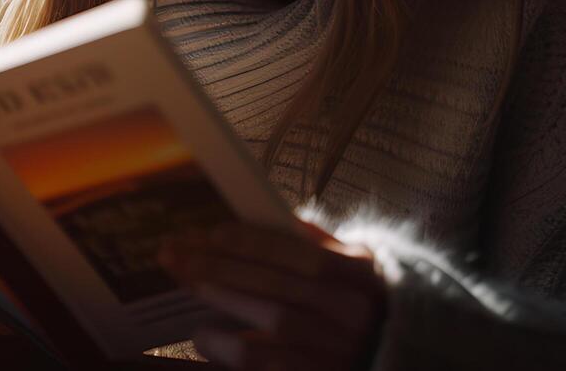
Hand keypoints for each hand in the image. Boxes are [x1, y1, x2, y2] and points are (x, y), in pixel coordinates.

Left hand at [160, 220, 386, 370]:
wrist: (388, 352)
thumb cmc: (354, 298)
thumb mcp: (349, 264)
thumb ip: (314, 240)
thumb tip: (267, 211)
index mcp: (360, 276)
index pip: (306, 255)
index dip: (258, 244)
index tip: (214, 233)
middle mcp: (353, 314)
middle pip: (280, 288)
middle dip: (223, 268)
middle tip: (177, 256)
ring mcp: (336, 350)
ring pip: (274, 322)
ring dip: (225, 300)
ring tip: (188, 283)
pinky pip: (265, 362)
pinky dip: (230, 347)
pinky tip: (203, 333)